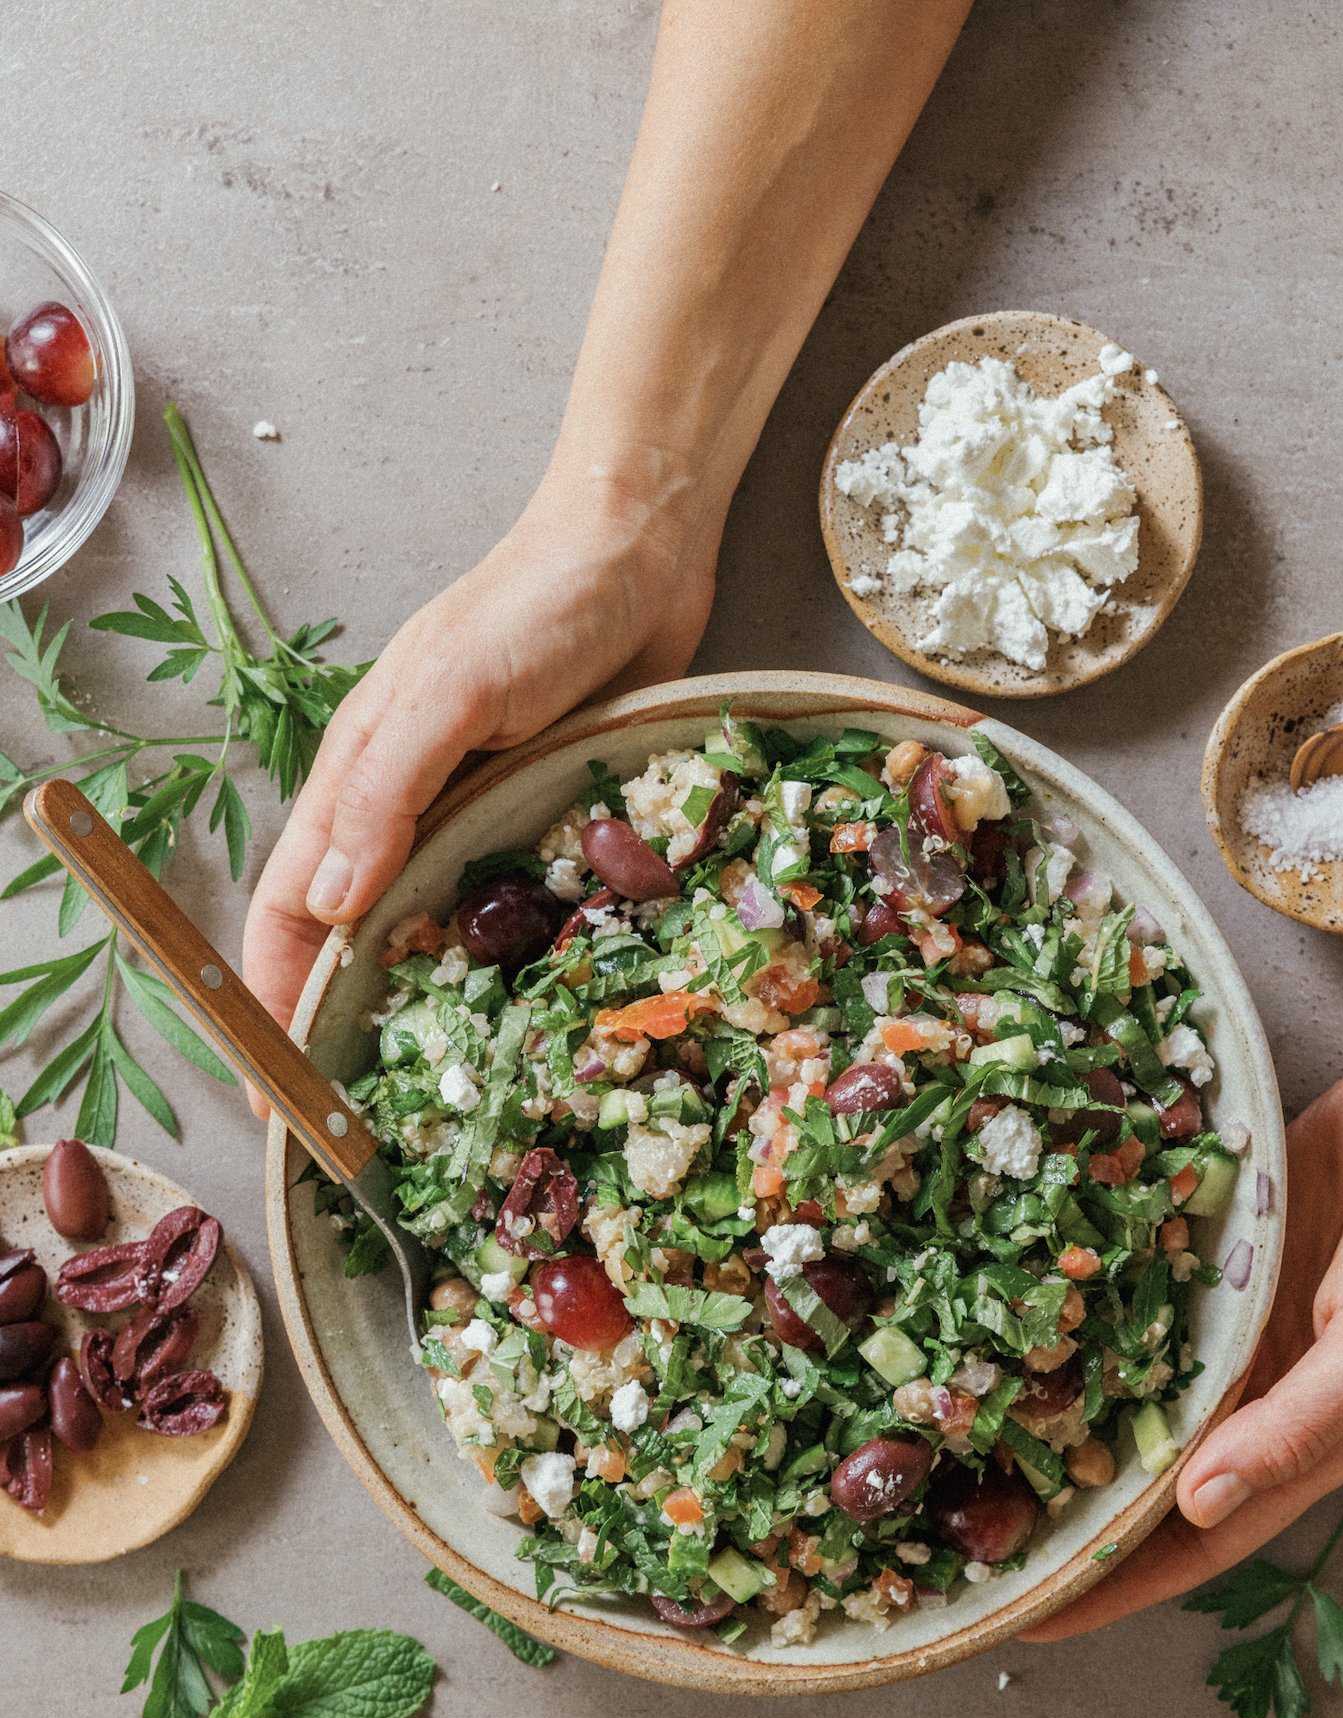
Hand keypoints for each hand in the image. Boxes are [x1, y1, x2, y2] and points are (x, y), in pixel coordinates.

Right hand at [241, 463, 715, 1036]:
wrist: (639, 541)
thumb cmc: (537, 603)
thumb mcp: (452, 691)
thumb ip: (387, 792)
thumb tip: (328, 905)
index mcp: (360, 777)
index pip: (289, 911)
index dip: (272, 999)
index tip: (280, 1091)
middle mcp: (408, 806)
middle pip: (355, 936)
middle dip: (350, 1024)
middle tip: (372, 1121)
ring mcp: (477, 811)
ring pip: (434, 929)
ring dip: (433, 1002)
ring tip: (452, 1087)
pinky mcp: (545, 812)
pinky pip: (515, 904)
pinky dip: (511, 960)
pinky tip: (538, 1011)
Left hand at [1026, 1023, 1342, 1638]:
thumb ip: (1296, 1428)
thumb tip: (1200, 1508)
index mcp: (1307, 1438)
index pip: (1197, 1540)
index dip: (1116, 1584)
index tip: (1028, 1616)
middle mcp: (1261, 1393)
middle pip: (1150, 1476)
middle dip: (1073, 1513)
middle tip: (973, 1537)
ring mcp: (1234, 1326)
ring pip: (1135, 1392)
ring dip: (1067, 1418)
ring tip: (973, 1444)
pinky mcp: (1216, 1258)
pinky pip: (1139, 1304)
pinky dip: (1087, 1322)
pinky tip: (1020, 1327)